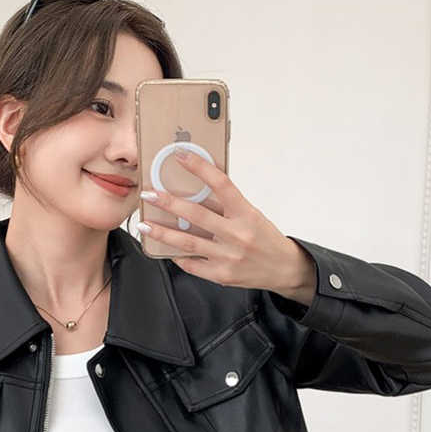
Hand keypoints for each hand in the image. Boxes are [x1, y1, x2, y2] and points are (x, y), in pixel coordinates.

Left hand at [138, 149, 313, 295]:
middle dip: (168, 203)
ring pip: (188, 242)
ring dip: (163, 233)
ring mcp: (228, 257)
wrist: (285, 269)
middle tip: (148, 194)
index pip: (221, 184)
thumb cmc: (266, 239)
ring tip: (145, 225)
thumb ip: (227, 206)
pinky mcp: (222, 275)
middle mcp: (238, 235)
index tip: (179, 156)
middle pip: (196, 215)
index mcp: (246, 214)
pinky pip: (193, 265)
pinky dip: (178, 256)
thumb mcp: (252, 216)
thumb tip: (196, 191)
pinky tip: (166, 249)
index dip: (199, 168)